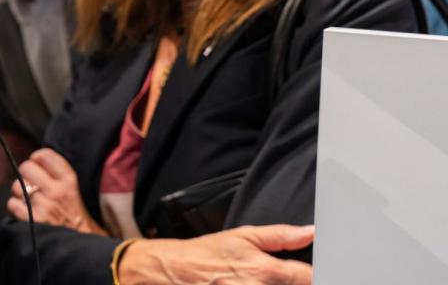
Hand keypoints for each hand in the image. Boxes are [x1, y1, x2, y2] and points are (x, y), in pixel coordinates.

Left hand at [6, 148, 105, 234]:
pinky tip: (23, 212)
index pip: (44, 155)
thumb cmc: (72, 213)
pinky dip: (14, 208)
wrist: (81, 244)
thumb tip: (34, 159)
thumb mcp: (72, 188)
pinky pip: (12, 205)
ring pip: (17, 186)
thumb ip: (56, 173)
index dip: (37, 159)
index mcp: (68, 180)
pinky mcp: (34, 222)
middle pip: (26, 167)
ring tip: (29, 201)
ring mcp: (45, 207)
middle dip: (26, 175)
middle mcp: (57, 191)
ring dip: (19, 193)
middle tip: (31, 185)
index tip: (38, 166)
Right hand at [120, 225, 314, 284]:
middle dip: (303, 281)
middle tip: (298, 275)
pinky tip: (258, 283)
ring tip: (274, 278)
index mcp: (267, 271)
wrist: (174, 271)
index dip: (329, 274)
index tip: (336, 270)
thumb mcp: (243, 236)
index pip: (311, 278)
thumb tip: (311, 231)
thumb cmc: (207, 253)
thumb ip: (280, 235)